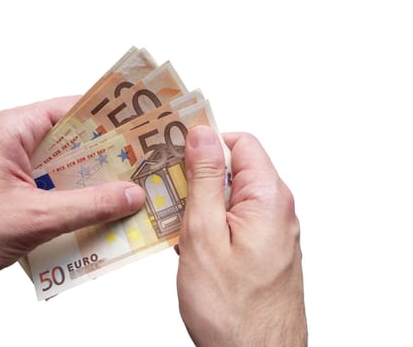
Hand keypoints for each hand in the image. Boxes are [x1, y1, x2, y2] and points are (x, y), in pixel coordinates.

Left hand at [0, 97, 144, 284]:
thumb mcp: (33, 217)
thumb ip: (87, 206)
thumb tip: (131, 195)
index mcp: (15, 130)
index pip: (73, 109)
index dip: (109, 119)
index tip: (141, 131)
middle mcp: (17, 143)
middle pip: (74, 140)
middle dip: (107, 156)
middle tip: (142, 167)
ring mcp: (16, 167)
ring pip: (67, 167)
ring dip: (94, 181)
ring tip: (128, 192)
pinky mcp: (17, 189)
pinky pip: (56, 187)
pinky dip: (77, 198)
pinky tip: (98, 214)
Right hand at [177, 126, 306, 345]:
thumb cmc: (232, 309)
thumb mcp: (205, 235)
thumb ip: (206, 179)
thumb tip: (202, 134)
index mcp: (268, 197)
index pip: (240, 142)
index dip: (207, 142)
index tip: (176, 152)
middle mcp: (277, 209)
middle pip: (235, 169)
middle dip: (198, 176)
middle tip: (168, 193)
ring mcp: (271, 231)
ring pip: (231, 197)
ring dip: (201, 203)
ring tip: (174, 223)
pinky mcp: (263, 248)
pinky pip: (235, 220)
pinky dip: (211, 223)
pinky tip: (190, 243)